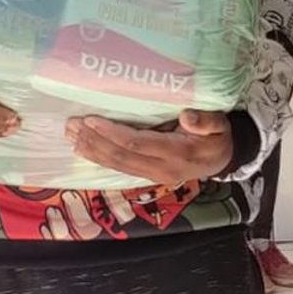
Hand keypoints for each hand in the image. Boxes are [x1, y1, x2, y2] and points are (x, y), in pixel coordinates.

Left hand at [66, 109, 234, 185]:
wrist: (222, 160)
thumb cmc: (219, 137)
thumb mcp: (221, 124)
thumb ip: (207, 121)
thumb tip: (187, 117)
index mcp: (177, 153)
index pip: (137, 144)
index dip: (112, 133)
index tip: (91, 119)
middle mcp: (162, 168)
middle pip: (121, 156)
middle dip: (94, 141)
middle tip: (71, 125)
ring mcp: (153, 175)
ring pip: (117, 165)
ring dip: (92, 151)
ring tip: (70, 136)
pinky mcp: (148, 176)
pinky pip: (120, 168)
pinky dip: (99, 159)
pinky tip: (84, 149)